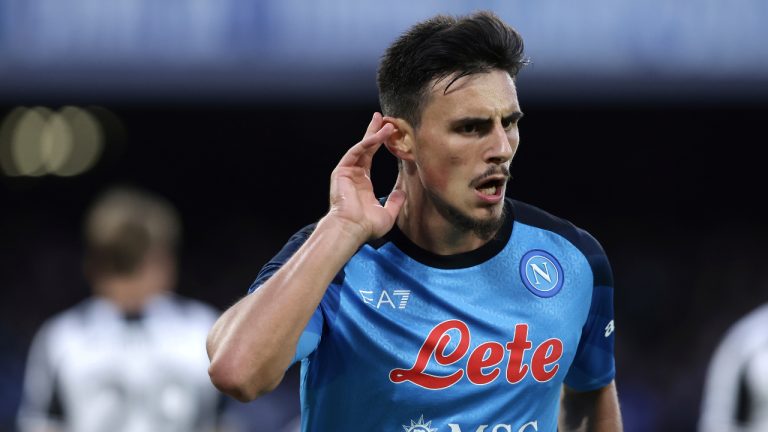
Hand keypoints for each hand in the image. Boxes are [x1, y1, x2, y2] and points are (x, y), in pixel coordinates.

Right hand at [326, 112, 405, 241]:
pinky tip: (378, 135)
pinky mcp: (342, 171)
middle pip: (366, 147)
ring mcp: (347, 171)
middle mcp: (354, 174)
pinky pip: (356, 152)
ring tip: (387, 123)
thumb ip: (395, 202)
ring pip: (362, 147)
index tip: (389, 133)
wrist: (351, 229)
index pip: (371, 157)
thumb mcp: (387, 214)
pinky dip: (367, 143)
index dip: (379, 144)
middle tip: (383, 118)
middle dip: (374, 131)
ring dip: (374, 134)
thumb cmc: (366, 226)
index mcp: (363, 183)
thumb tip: (402, 193)